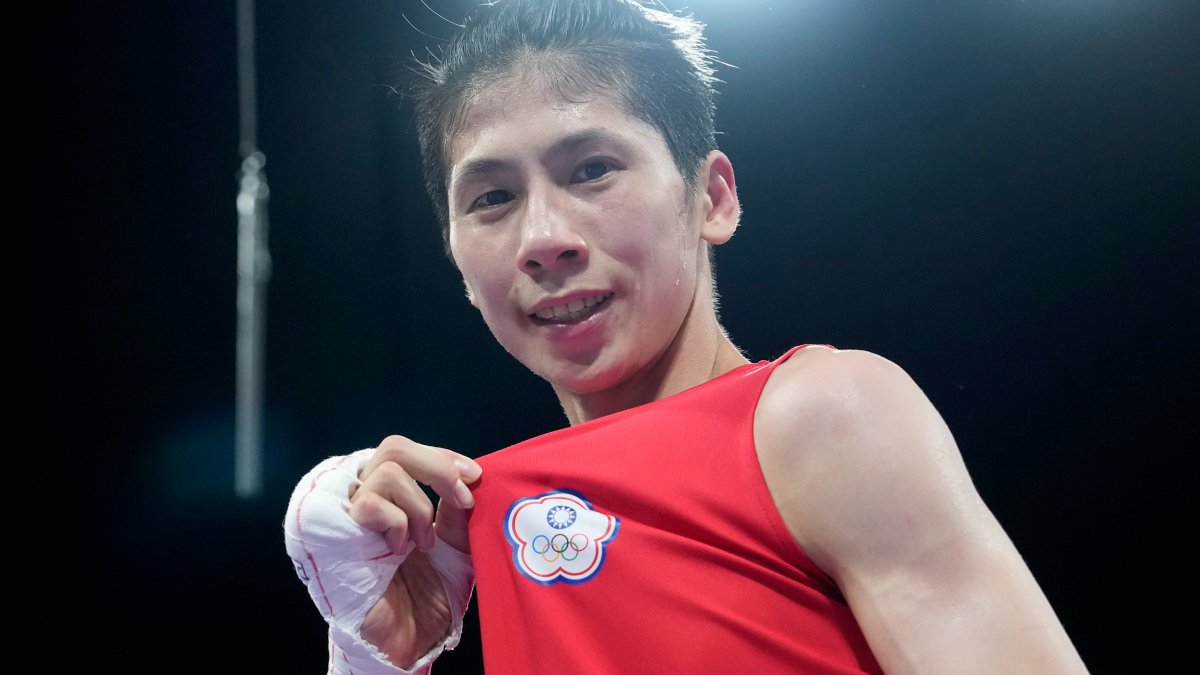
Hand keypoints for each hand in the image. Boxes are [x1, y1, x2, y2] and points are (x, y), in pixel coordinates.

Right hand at [347, 435, 481, 665]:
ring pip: (385, 472)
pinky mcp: (336, 536)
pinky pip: (368, 504)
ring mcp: (349, 517)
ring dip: (418, 507)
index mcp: (392, 498)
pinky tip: (399, 550)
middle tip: (461, 496)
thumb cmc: (427, 599)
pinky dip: (396, 523)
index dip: (443, 456)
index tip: (474, 475)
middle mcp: (366, 500)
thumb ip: (457, 512)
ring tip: (424, 543)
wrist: (408, 642)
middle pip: (393, 448)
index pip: (409, 452)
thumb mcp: (457, 547)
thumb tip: (467, 476)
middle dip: (437, 467)